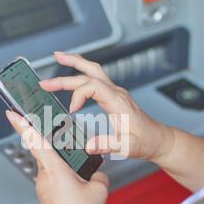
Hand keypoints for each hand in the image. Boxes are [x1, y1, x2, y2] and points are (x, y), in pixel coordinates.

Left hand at [6, 110, 109, 203]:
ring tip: (80, 175)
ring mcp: (43, 188)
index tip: (12, 113)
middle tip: (64, 141)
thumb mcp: (99, 189)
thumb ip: (98, 174)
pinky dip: (63, 177)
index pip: (35, 140)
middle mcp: (44, 177)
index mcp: (54, 169)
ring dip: (63, 165)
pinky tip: (77, 187)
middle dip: (56, 146)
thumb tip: (96, 174)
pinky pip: (53, 179)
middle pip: (46, 152)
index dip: (22, 125)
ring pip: (51, 167)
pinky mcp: (46, 196)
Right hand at [39, 51, 174, 160]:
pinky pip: (96, 77)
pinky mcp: (113, 95)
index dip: (78, 95)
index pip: (93, 87)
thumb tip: (89, 145)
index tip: (71, 110)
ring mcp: (115, 92)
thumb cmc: (145, 141)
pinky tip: (74, 72)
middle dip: (66, 74)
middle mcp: (116, 93)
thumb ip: (108, 144)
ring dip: (75, 62)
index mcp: (118, 102)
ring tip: (58, 56)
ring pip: (93, 70)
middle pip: (89, 74)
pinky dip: (82, 70)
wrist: (157, 139)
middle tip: (46, 80)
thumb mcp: (128, 147)